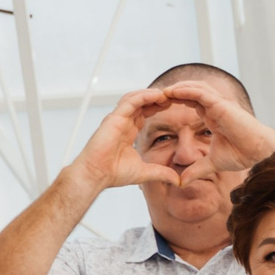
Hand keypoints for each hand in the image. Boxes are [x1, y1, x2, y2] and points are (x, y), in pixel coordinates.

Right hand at [67, 89, 182, 194]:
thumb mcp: (145, 172)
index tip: (172, 105)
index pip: (144, 112)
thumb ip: (162, 173)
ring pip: (135, 98)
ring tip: (166, 94)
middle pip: (141, 102)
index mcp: (128, 131)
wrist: (96, 175)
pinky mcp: (114, 118)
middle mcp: (122, 123)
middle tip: (173, 95)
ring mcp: (117, 119)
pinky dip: (144, 96)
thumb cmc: (113, 173)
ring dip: (151, 94)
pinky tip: (157, 95)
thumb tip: (177, 181)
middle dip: (157, 97)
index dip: (157, 107)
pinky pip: (131, 101)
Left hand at [162, 81, 274, 173]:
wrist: (258, 152)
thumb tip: (182, 182)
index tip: (159, 105)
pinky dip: (187, 90)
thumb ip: (196, 170)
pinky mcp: (223, 104)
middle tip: (156, 95)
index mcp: (212, 116)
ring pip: (196, 88)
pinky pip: (201, 93)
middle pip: (191, 91)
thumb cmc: (242, 154)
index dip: (176, 101)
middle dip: (174, 91)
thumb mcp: (212, 163)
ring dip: (178, 87)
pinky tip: (173, 91)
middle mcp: (215, 107)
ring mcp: (220, 104)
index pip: (191, 102)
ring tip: (162, 91)